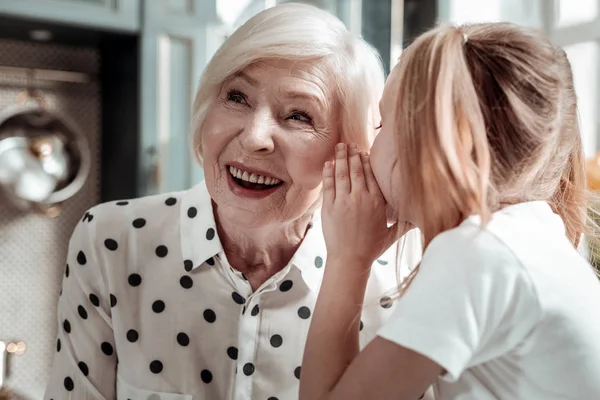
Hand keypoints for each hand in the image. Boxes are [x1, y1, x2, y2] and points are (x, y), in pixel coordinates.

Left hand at [322, 143, 407, 267]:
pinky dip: (328, 172)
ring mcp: (344, 201)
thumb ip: (406, 223)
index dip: (367, 161)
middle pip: (357, 170)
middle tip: (350, 143)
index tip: (365, 152)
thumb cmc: (371, 248)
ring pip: (342, 173)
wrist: (350, 260)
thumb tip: (422, 218)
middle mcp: (361, 198)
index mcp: (377, 202)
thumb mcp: (392, 235)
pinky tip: (329, 162)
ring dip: (341, 157)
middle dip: (353, 154)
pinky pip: (329, 184)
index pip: (372, 175)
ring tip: (340, 146)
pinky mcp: (329, 207)